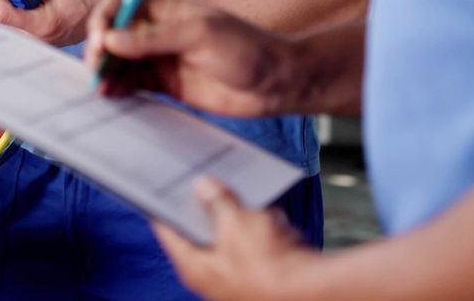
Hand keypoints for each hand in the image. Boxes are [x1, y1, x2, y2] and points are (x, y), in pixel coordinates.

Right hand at [84, 0, 293, 116]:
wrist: (277, 83)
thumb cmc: (247, 48)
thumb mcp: (201, 36)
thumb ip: (155, 38)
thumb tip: (111, 39)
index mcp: (167, 9)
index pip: (122, 3)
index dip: (104, 18)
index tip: (98, 38)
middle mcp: (159, 31)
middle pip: (114, 34)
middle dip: (99, 48)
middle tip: (96, 68)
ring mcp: (161, 58)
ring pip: (120, 61)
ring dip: (105, 71)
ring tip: (99, 88)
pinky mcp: (166, 84)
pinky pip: (132, 84)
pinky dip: (117, 88)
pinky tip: (110, 96)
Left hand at [153, 177, 318, 300]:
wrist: (310, 291)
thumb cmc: (267, 266)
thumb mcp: (236, 221)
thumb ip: (218, 200)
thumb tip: (205, 187)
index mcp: (195, 267)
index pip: (168, 231)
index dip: (165, 206)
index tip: (163, 186)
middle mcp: (213, 277)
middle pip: (202, 233)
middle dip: (209, 207)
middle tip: (209, 183)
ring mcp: (238, 277)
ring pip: (232, 237)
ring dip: (240, 217)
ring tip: (245, 198)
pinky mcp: (262, 275)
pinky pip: (256, 245)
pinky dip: (261, 230)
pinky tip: (271, 219)